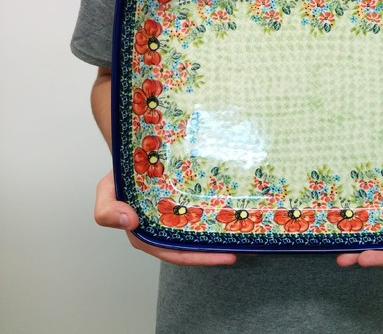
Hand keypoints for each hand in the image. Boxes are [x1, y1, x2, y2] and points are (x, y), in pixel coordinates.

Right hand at [94, 171, 236, 265]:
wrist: (133, 154)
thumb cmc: (119, 177)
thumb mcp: (105, 192)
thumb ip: (107, 210)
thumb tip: (129, 222)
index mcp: (146, 234)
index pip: (175, 253)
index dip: (199, 258)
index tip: (226, 257)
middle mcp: (164, 229)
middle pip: (192, 247)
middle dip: (217, 251)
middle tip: (244, 249)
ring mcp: (176, 216)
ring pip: (199, 231)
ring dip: (220, 236)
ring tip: (247, 235)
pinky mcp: (185, 203)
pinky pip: (201, 212)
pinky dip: (217, 215)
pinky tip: (236, 214)